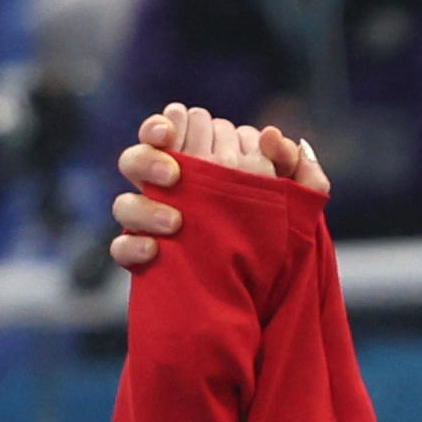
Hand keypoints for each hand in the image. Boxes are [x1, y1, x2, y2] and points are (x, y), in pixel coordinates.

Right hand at [102, 106, 325, 268]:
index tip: (174, 131)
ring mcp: (154, 226)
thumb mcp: (298, 204)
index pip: (166, 133)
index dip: (163, 126)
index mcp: (196, 166)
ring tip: (175, 222)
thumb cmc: (281, 239)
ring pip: (124, 204)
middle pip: (136, 160)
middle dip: (149, 159)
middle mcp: (167, 193)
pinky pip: (123, 248)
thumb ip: (294, 167)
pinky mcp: (148, 261)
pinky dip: (132, 246)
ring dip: (143, 207)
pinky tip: (154, 251)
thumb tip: (269, 134)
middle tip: (175, 175)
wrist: (272, 296)